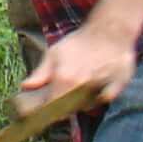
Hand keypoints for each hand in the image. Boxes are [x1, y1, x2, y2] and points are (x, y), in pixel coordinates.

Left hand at [21, 21, 139, 109]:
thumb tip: (25, 87)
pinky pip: (104, 100)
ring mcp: (101, 88)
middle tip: (61, 95)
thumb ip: (40, 73)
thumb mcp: (54, 53)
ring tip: (79, 86)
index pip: (51, 108)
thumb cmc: (79, 42)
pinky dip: (99, 98)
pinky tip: (96, 87)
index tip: (43, 108)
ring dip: (79, 103)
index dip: (45, 110)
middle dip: (61, 107)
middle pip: (69, 110)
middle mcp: (82, 88)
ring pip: (86, 106)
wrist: (109, 30)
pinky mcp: (117, 87)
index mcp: (65, 80)